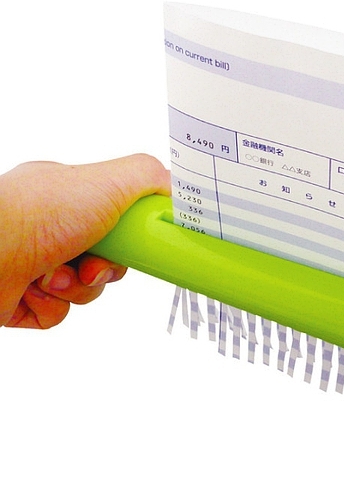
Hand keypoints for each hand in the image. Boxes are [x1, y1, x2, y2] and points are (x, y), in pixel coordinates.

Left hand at [0, 154, 170, 328]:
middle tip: (94, 265)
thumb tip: (174, 190)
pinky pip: (59, 312)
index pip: (117, 220)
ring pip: (86, 289)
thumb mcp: (109, 180)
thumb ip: (149, 177)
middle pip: (107, 258)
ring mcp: (38, 263)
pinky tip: (39, 289)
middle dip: (107, 268)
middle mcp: (54, 228)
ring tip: (58, 275)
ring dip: (79, 288)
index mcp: (71, 199)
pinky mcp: (24, 297)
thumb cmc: (39, 212)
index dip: (132, 236)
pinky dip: (54, 305)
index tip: (138, 244)